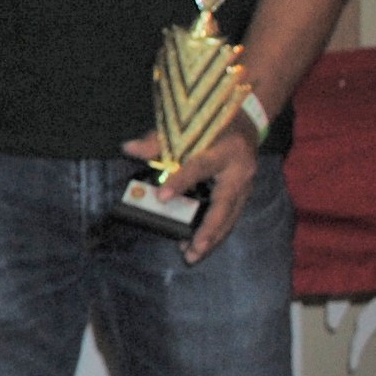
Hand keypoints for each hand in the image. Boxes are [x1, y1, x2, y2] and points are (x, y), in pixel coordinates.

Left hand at [119, 121, 262, 262]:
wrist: (247, 120)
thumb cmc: (213, 124)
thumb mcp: (187, 126)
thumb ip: (158, 140)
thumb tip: (128, 149)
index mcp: (226, 149)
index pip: (200, 167)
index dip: (181, 182)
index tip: (161, 197)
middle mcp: (240, 171)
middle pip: (224, 205)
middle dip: (207, 230)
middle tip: (191, 250)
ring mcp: (246, 186)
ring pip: (230, 218)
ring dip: (211, 238)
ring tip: (191, 254)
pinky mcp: (244, 196)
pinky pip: (230, 218)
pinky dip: (214, 233)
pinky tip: (197, 244)